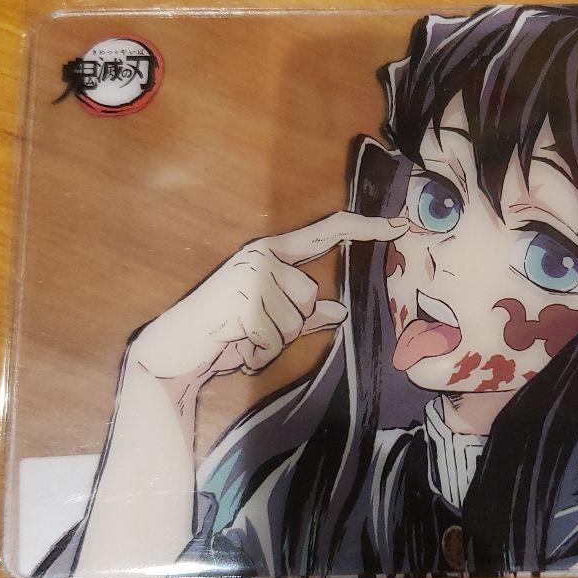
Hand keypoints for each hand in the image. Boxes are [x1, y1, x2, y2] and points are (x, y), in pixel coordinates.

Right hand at [130, 211, 406, 387]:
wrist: (176, 349)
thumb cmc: (224, 333)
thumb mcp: (271, 321)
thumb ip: (306, 314)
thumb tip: (339, 310)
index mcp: (272, 253)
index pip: (327, 233)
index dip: (366, 228)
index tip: (401, 224)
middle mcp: (262, 255)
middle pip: (310, 296)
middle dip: (288, 325)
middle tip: (253, 330)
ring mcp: (251, 275)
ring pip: (294, 320)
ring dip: (271, 341)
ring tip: (241, 338)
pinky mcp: (243, 301)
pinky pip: (274, 338)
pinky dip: (258, 353)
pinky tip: (235, 348)